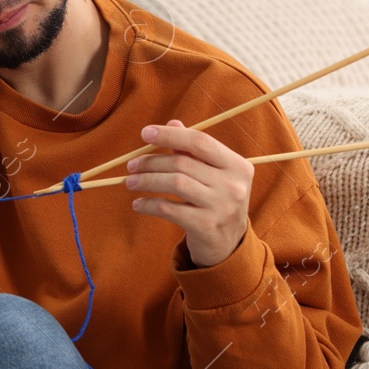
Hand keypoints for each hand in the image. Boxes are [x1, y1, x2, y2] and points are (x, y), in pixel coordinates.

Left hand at [125, 119, 252, 267]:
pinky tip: (138, 204)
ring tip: (129, 182)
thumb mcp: (213, 175)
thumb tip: (172, 122)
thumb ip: (194, 150)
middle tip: (131, 165)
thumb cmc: (216, 201)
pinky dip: (149, 204)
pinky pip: (169, 209)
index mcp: (238, 165)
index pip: (200, 142)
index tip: (145, 133)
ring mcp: (221, 207)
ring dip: (146, 180)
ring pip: (175, 183)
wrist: (228, 245)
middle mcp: (233, 185)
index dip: (170, 135)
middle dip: (151, 162)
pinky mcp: (205, 226)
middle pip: (183, 163)